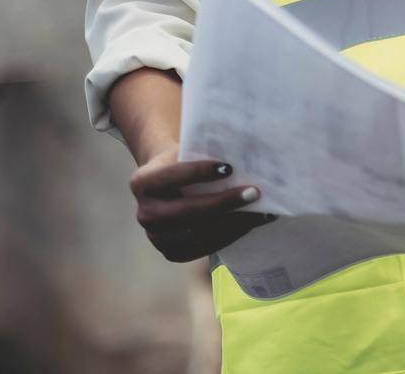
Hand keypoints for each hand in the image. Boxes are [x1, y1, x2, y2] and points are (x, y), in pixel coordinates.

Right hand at [129, 145, 272, 262]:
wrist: (170, 185)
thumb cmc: (185, 162)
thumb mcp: (187, 151)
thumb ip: (206, 152)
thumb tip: (247, 155)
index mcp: (142, 182)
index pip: (171, 177)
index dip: (199, 173)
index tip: (229, 167)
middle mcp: (145, 213)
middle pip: (187, 211)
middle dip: (224, 203)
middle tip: (254, 193)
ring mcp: (156, 237)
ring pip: (198, 233)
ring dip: (234, 223)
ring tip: (261, 211)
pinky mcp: (172, 252)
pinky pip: (204, 248)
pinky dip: (231, 236)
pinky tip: (252, 223)